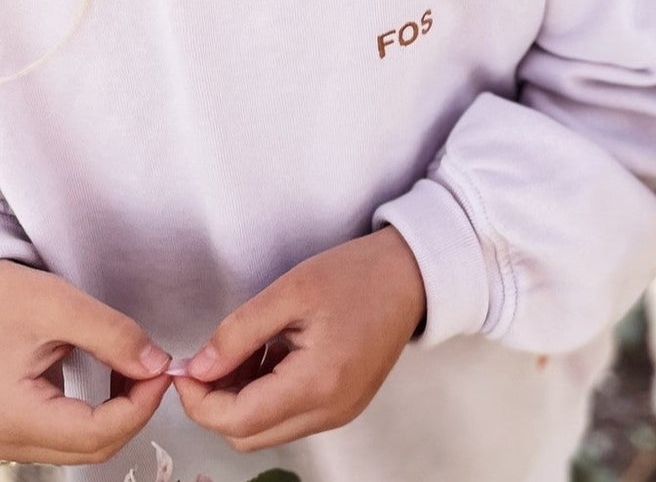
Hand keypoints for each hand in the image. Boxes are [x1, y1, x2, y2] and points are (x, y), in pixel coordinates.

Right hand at [0, 260, 172, 465]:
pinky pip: (66, 432)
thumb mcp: (56, 306)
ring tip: (139, 367)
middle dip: (136, 409)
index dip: (141, 404)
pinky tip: (113, 375)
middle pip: (92, 447)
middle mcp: (9, 439)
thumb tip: (155, 364)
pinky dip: (99, 410)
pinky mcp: (16, 424)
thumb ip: (111, 335)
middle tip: (157, 368)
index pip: (95, 434)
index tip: (164, 370)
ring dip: (120, 411)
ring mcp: (10, 437)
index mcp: (15, 417)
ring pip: (81, 444)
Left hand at [174, 228, 424, 451]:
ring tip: (251, 348)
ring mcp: (339, 412)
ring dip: (242, 399)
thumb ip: (237, 332)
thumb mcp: (291, 290)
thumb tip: (195, 369)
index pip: (236, 420)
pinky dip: (268, 396)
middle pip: (247, 435)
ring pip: (266, 430)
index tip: (188, 367)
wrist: (414, 272)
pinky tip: (275, 355)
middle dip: (217, 401)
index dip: (200, 400)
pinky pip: (290, 417)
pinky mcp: (343, 405)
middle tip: (216, 355)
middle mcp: (330, 410)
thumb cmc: (357, 274)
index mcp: (318, 382)